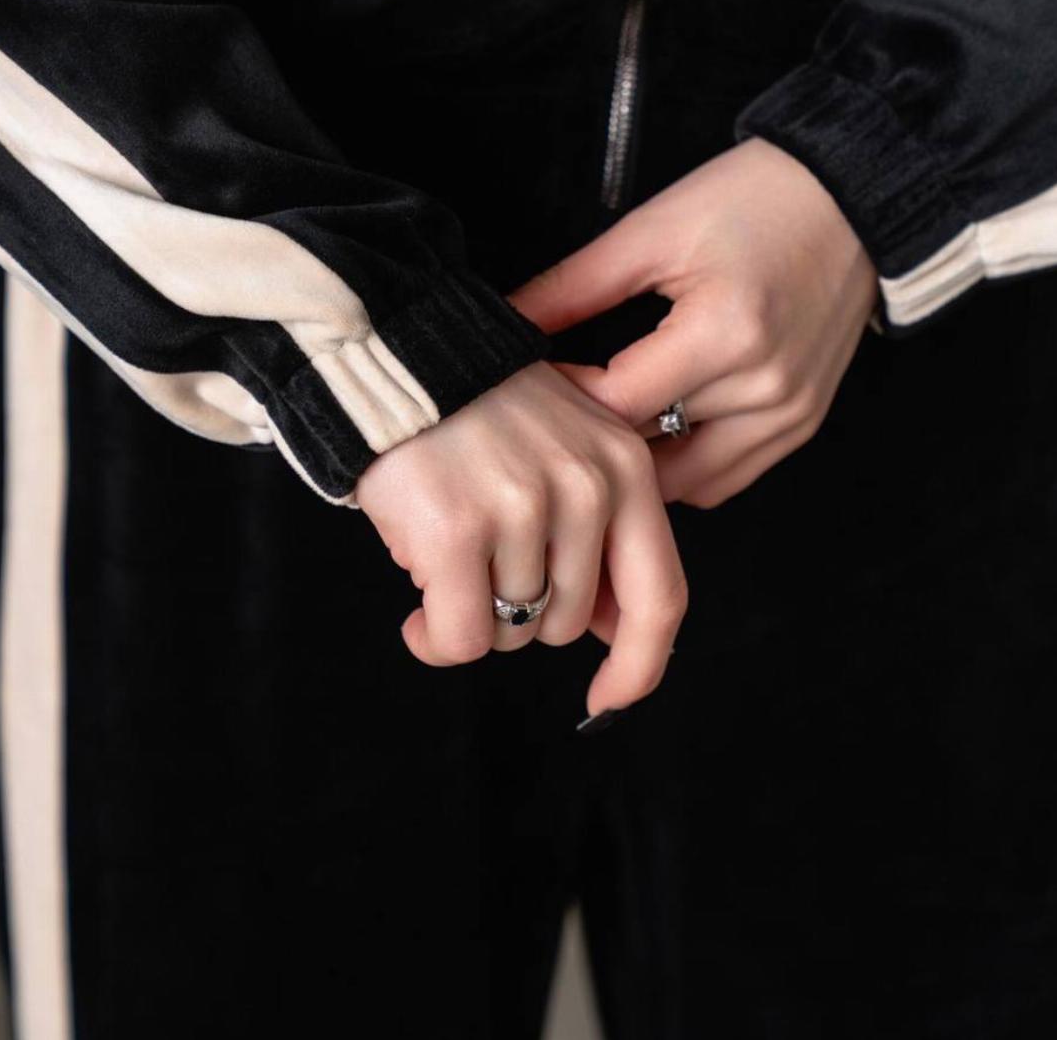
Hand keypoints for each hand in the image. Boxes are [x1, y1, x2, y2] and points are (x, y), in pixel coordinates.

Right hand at [355, 360, 686, 715]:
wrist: (395, 356)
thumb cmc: (478, 410)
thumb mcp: (567, 450)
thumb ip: (602, 536)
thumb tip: (621, 637)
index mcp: (625, 466)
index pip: (660, 594)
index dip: (641, 664)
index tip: (609, 699)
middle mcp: (587, 487)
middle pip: (569, 624)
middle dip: (519, 614)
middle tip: (477, 567)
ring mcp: (524, 508)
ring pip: (511, 633)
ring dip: (470, 617)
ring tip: (443, 559)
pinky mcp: (458, 531)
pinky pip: (461, 638)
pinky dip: (434, 639)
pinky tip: (416, 611)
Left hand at [510, 139, 877, 507]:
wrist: (852, 196)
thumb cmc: (752, 199)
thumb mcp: (652, 233)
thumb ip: (572, 290)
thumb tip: (502, 329)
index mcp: (724, 334)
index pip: (615, 405)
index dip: (559, 404)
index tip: (526, 389)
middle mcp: (764, 388)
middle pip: (648, 454)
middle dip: (590, 444)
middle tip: (547, 423)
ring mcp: (790, 415)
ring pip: (686, 484)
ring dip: (637, 468)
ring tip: (595, 436)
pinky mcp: (802, 424)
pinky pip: (726, 478)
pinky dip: (681, 467)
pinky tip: (649, 436)